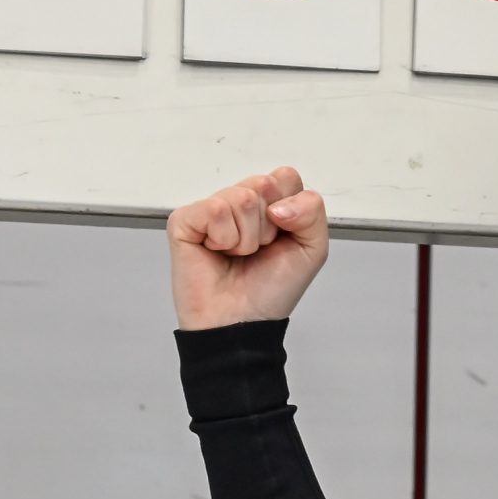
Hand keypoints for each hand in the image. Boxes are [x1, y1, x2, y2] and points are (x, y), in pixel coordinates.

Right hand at [167, 166, 327, 330]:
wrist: (244, 322)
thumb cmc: (272, 288)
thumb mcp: (312, 248)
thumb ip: (311, 211)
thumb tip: (277, 204)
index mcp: (267, 203)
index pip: (285, 176)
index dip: (291, 210)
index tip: (281, 238)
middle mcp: (238, 201)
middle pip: (264, 183)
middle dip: (269, 225)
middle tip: (258, 250)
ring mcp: (210, 209)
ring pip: (241, 197)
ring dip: (247, 237)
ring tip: (237, 255)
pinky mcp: (185, 220)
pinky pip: (214, 210)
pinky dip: (224, 238)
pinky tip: (216, 252)